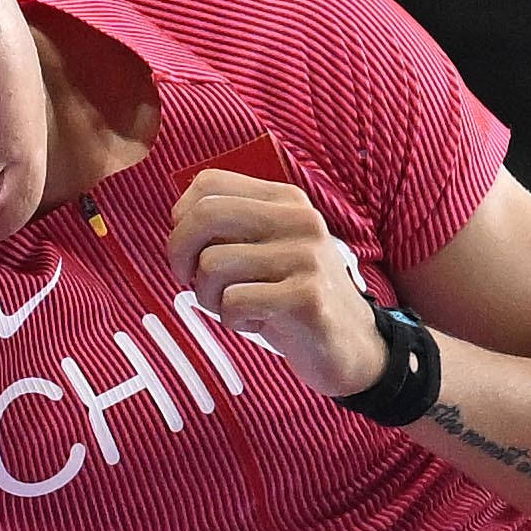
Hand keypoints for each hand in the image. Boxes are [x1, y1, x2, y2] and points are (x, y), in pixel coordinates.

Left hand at [166, 166, 378, 397]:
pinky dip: (233, 320)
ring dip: (209, 297)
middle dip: (179, 254)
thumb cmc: (293, 297)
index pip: (209, 184)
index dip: (182, 219)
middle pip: (205, 215)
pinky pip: (234, 302)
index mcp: (285, 200)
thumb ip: (231, 229)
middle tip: (189, 281)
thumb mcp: (267, 250)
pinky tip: (258, 323)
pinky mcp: (307, 297)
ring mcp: (306, 257)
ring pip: (213, 264)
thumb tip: (178, 221)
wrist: (352, 346)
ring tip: (236, 308)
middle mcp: (299, 220)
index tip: (188, 251)